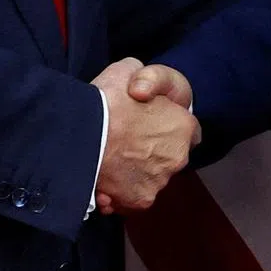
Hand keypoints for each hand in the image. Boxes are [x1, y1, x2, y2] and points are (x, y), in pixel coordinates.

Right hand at [92, 58, 199, 215]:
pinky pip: (132, 196)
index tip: (150, 123)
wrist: (82, 134)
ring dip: (136, 171)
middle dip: (152, 151)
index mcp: (182, 126)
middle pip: (169, 156)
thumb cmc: (107, 100)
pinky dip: (121, 191)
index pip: (188, 130)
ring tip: (111, 159)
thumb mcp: (127, 69)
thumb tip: (142, 89)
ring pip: (150, 177)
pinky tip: (105, 178)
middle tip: (126, 141)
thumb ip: (144, 78)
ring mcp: (159, 181)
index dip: (169, 125)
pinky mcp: (140, 200)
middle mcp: (177, 157)